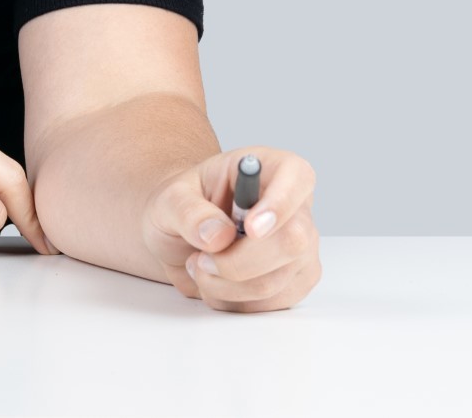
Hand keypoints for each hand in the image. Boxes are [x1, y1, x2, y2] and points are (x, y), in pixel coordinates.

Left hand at [141, 145, 320, 310]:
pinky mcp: (295, 282)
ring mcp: (301, 249)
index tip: (250, 228)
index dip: (280, 204)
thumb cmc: (183, 206)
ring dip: (226, 286)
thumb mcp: (170, 198)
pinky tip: (217, 283)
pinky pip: (270, 304)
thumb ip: (189, 211)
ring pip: (276, 281)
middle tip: (202, 258)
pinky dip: (234, 302)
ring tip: (200, 266)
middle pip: (293, 241)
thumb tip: (218, 235)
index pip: (297, 177)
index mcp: (271, 167)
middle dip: (237, 262)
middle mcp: (295, 207)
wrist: (182, 235)